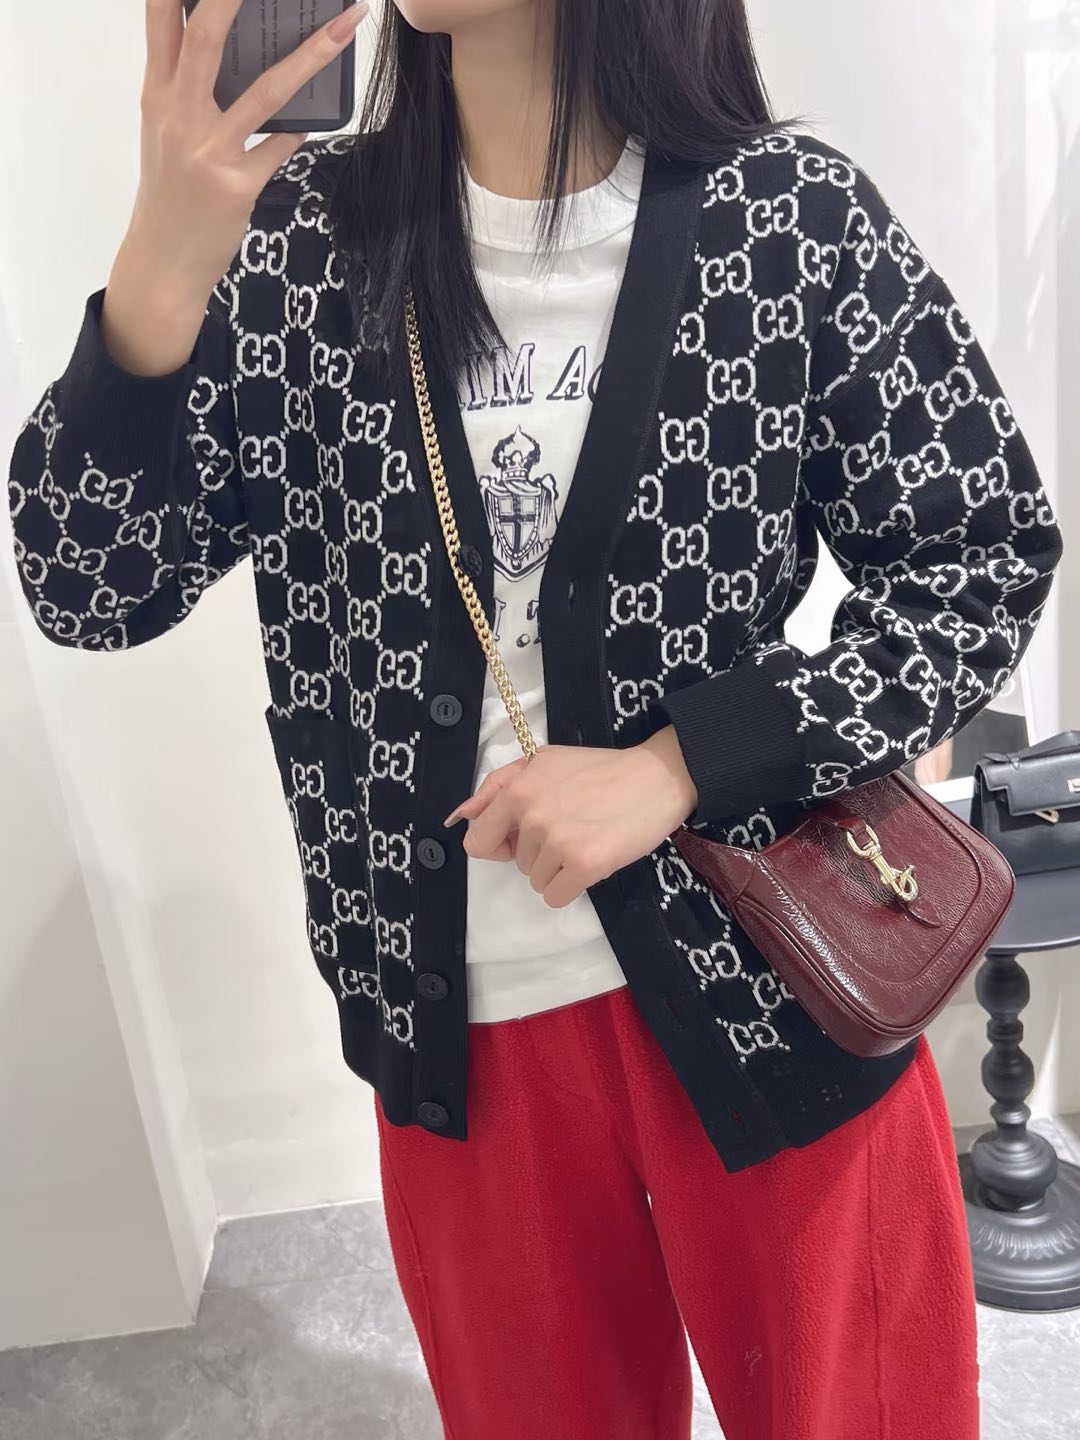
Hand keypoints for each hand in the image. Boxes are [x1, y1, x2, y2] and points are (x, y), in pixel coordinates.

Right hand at [105, 0, 370, 374]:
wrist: (163, 263)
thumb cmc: (169, 194)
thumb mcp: (164, 132)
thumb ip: (186, 87)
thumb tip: (225, 45)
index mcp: (157, 94)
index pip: (161, 16)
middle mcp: (178, 114)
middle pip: (205, 35)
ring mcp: (208, 151)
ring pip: (264, 90)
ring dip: (312, 54)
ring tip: (345, 24)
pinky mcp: (237, 186)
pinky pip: (280, 147)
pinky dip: (302, 128)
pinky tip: (319, 115)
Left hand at [445, 726, 698, 908]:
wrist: (657, 777)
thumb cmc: (601, 770)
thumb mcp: (544, 762)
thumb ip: (497, 786)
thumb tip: (462, 817)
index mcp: (517, 790)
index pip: (478, 841)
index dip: (499, 845)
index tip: (522, 838)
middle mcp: (532, 816)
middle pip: (515, 863)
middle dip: (538, 852)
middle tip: (572, 825)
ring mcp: (558, 842)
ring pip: (536, 880)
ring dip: (558, 868)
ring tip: (587, 837)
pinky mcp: (585, 865)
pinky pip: (555, 896)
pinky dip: (571, 887)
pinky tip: (592, 860)